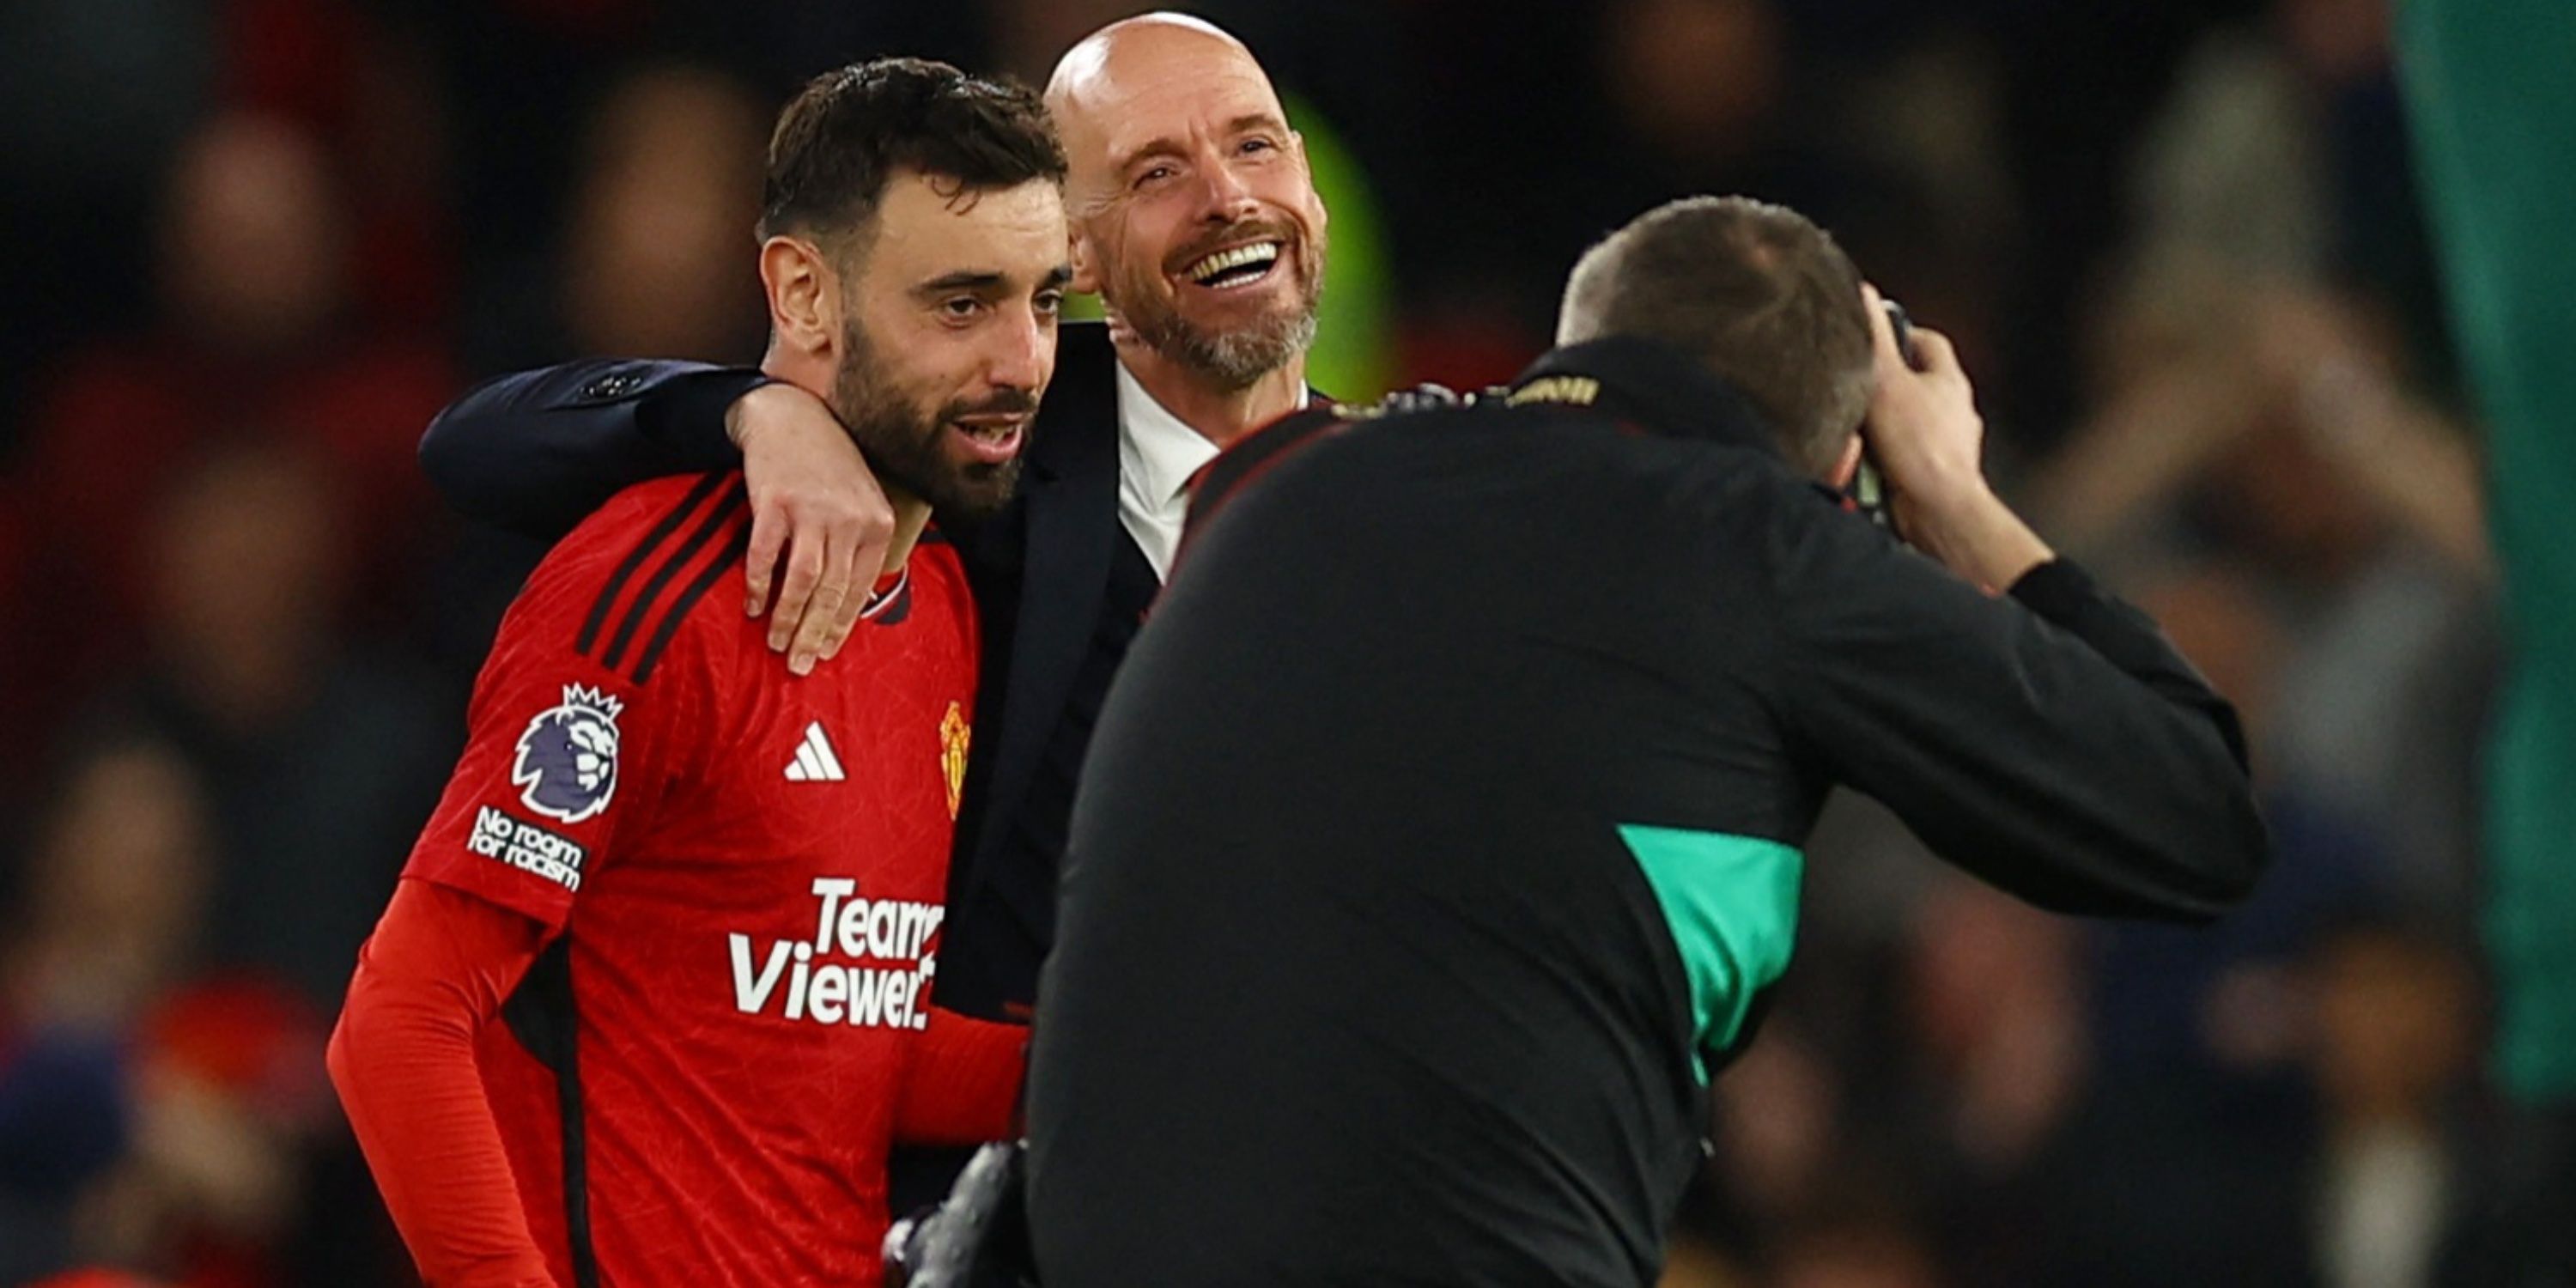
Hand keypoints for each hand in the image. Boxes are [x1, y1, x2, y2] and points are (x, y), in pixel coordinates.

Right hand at [728, 383, 894, 674]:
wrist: (791, 416)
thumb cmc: (828, 465)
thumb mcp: (862, 500)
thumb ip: (861, 545)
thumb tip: (854, 603)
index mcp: (876, 523)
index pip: (861, 588)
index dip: (841, 626)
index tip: (825, 653)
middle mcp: (849, 519)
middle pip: (832, 591)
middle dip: (812, 634)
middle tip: (797, 665)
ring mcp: (812, 510)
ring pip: (803, 580)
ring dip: (786, 617)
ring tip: (774, 643)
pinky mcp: (775, 501)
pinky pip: (765, 554)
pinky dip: (758, 584)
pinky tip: (752, 605)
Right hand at [1861, 284, 1986, 518]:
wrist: (1938, 511)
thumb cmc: (1924, 450)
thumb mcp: (1888, 382)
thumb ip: (1875, 339)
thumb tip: (1865, 296)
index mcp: (1949, 379)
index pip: (1927, 340)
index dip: (1899, 335)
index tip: (1874, 337)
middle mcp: (1950, 410)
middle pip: (1908, 383)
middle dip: (1877, 391)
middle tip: (1853, 394)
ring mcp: (1941, 442)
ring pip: (1897, 423)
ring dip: (1871, 431)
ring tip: (1857, 439)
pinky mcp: (1925, 472)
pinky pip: (1892, 457)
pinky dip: (1874, 462)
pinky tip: (1863, 468)